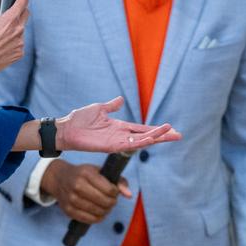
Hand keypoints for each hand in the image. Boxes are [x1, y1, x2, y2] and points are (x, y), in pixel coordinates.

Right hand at [0, 0, 28, 88]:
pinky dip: (14, 41)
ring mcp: (20, 43)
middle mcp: (17, 31)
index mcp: (8, 21)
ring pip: (22, 30)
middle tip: (9, 13)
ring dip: (15, 28)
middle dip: (19, 11)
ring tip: (2, 33)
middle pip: (25, 14)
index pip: (23, 3)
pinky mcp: (20, 53)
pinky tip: (3, 44)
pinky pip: (20, 43)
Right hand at [41, 160, 131, 224]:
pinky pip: (89, 220)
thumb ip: (118, 181)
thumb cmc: (83, 175)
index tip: (113, 191)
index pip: (109, 189)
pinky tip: (99, 213)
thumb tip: (129, 195)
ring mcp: (71, 199)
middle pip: (104, 202)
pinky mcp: (68, 210)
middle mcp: (77, 186)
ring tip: (105, 206)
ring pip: (98, 212)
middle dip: (112, 203)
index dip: (115, 193)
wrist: (59, 179)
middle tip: (111, 200)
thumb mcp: (99, 171)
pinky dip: (98, 218)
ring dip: (106, 211)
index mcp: (86, 173)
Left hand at [56, 97, 181, 153]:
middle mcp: (122, 135)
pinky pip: (130, 144)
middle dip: (162, 136)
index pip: (142, 128)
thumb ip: (111, 106)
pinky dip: (142, 141)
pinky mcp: (112, 146)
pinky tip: (153, 139)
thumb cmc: (80, 119)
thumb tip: (120, 99)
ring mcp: (118, 142)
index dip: (156, 129)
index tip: (170, 128)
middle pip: (147, 136)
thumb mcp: (99, 108)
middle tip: (179, 135)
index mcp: (120, 127)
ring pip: (142, 140)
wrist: (66, 128)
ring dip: (157, 137)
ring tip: (172, 133)